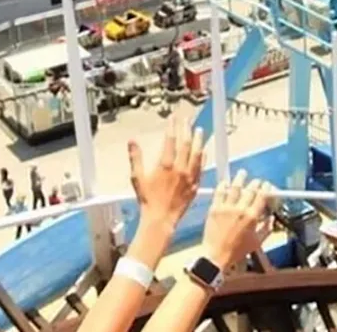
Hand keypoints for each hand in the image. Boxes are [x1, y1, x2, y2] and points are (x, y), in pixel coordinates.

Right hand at [128, 116, 203, 232]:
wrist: (161, 219)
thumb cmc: (147, 200)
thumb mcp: (137, 178)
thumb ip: (135, 158)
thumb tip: (132, 141)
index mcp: (165, 165)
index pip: (170, 140)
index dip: (172, 126)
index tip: (173, 117)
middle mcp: (179, 169)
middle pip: (186, 143)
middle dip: (186, 129)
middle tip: (187, 119)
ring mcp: (189, 177)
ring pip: (197, 153)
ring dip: (199, 140)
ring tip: (199, 129)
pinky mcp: (195, 185)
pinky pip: (201, 167)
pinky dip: (203, 156)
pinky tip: (204, 150)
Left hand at [200, 170, 270, 268]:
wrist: (216, 255)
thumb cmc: (237, 251)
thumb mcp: (257, 242)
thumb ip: (267, 228)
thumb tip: (271, 218)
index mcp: (252, 217)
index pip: (262, 196)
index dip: (266, 188)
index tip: (267, 185)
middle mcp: (240, 210)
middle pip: (250, 189)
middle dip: (255, 183)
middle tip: (256, 181)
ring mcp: (226, 208)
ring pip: (235, 187)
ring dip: (240, 178)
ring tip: (242, 173)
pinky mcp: (215, 208)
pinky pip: (219, 192)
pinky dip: (223, 185)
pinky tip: (226, 182)